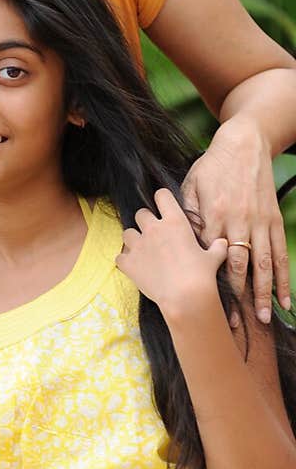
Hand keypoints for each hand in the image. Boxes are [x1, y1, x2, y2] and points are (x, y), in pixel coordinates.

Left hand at [116, 188, 228, 315]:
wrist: (186, 297)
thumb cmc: (202, 275)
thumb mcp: (214, 257)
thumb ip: (217, 247)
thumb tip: (223, 243)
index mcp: (175, 222)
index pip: (162, 196)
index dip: (162, 199)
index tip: (164, 207)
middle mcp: (154, 229)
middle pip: (141, 213)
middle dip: (146, 222)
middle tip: (154, 234)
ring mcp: (139, 245)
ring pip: (127, 233)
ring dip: (133, 240)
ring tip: (142, 250)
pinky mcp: (129, 263)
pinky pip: (120, 257)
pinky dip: (125, 261)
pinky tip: (134, 267)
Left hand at [181, 118, 289, 323]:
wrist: (244, 145)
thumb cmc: (211, 168)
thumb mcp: (191, 187)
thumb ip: (188, 217)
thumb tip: (183, 245)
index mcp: (215, 215)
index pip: (212, 258)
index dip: (211, 283)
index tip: (206, 306)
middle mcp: (239, 222)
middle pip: (241, 266)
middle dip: (239, 297)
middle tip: (236, 323)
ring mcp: (259, 223)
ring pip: (264, 264)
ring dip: (264, 293)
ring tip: (264, 317)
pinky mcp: (273, 221)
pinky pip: (280, 253)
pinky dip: (284, 277)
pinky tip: (285, 299)